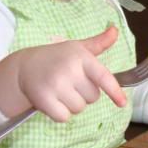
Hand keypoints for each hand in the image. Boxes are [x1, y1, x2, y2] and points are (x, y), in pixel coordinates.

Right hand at [0, 26, 125, 120]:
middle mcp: (70, 70)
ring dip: (72, 104)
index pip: (103, 77)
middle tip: (69, 83)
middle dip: (84, 94)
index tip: (122, 103)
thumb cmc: (56, 58)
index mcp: (82, 57)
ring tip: (60, 91)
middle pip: (93, 97)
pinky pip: (64, 117)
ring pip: (79, 108)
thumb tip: (115, 31)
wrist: (24, 67)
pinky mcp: (44, 99)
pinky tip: (52, 101)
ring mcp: (56, 85)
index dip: (114, 91)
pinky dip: (59, 114)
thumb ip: (98, 43)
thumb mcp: (77, 48)